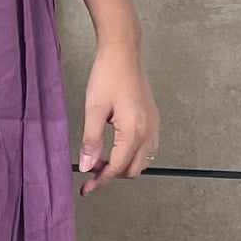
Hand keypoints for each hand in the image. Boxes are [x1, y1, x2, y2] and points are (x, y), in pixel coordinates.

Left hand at [77, 43, 159, 195]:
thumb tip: (86, 167)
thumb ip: (91, 141)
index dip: (100, 181)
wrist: (123, 52)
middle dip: (112, 175)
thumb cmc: (107, 76)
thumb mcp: (94, 109)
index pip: (117, 168)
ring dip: (123, 165)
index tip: (86, 188)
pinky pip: (147, 148)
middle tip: (91, 170)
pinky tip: (116, 147)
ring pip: (142, 161)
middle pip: (133, 170)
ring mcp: (154, 126)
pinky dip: (132, 154)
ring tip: (102, 159)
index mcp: (134, 132)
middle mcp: (149, 132)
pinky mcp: (153, 119)